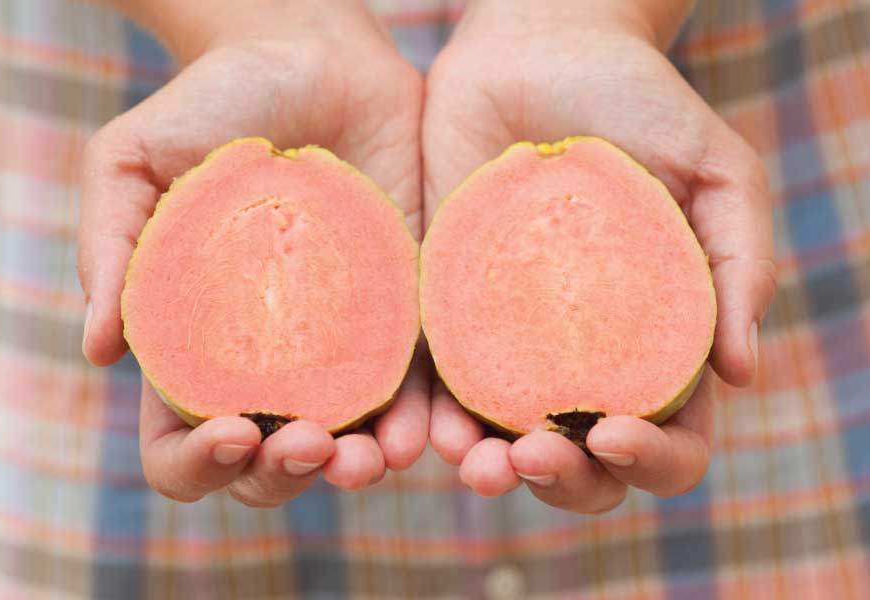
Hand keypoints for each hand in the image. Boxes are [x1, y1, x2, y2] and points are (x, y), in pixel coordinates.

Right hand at [77, 1, 427, 504]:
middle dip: (284, 474)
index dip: (196, 461)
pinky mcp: (402, 313)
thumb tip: (99, 351)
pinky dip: (419, 419)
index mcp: (196, 343)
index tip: (230, 431)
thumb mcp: (133, 161)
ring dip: (359, 469)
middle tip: (306, 444)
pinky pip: (414, 382)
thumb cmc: (213, 106)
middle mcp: (267, 360)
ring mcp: (339, 342)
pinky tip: (423, 435)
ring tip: (373, 461)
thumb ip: (112, 249)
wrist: (312, 59)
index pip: (179, 439)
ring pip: (347, 439)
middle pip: (266, 460)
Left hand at [423, 1, 775, 509]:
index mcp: (653, 344)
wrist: (537, 50)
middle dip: (568, 481)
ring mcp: (510, 341)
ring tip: (477, 465)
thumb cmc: (638, 105)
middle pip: (585, 462)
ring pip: (504, 440)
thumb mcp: (716, 174)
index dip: (654, 459)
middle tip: (540, 454)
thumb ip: (737, 267)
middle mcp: (581, 358)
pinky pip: (437, 382)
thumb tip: (742, 374)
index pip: (670, 437)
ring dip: (492, 471)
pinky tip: (426, 435)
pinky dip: (431, 421)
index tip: (618, 434)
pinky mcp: (446, 310)